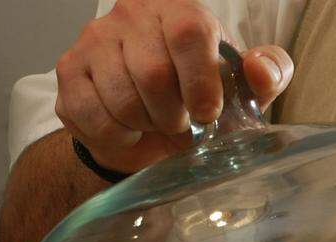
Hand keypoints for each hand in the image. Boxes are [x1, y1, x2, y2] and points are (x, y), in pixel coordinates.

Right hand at [55, 0, 293, 173]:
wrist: (148, 125)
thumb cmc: (198, 97)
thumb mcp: (242, 88)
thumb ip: (266, 74)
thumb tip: (262, 68)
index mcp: (179, 9)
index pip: (187, 32)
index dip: (200, 81)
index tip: (207, 114)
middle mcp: (131, 14)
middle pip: (152, 73)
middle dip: (174, 116)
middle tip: (182, 126)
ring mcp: (94, 40)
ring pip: (122, 99)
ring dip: (147, 127)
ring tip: (156, 124)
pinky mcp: (69, 73)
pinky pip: (94, 116)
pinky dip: (118, 135)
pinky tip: (129, 128)